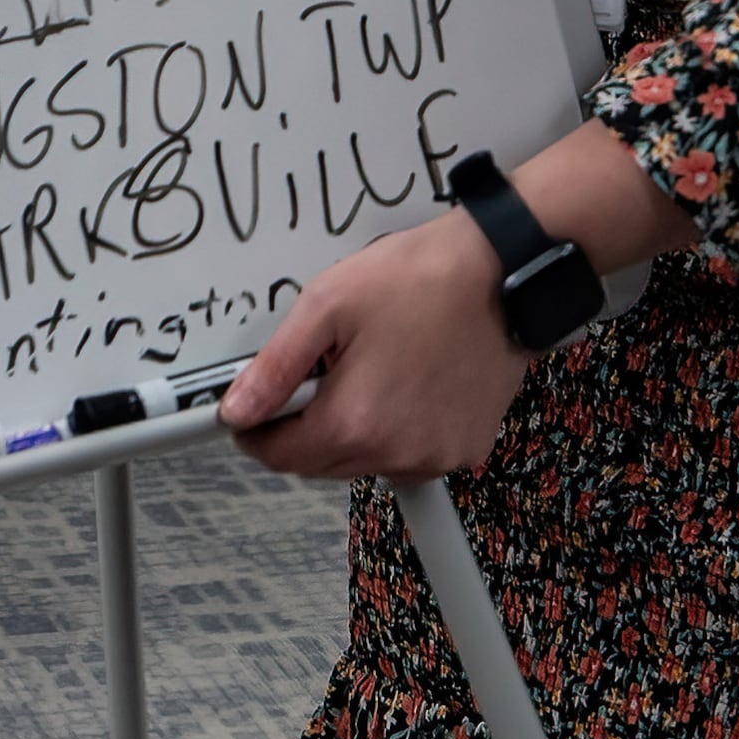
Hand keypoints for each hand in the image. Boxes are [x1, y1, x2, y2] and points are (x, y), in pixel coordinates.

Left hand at [218, 211, 529, 484]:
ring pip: (364, 463)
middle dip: (304, 427)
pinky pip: (410, 457)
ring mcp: (437, 457)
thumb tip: (236, 410)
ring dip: (351, 432)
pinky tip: (403, 387)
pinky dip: (395, 433)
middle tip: (316, 374)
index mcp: (354, 422)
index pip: (279, 457)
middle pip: (320, 464)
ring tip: (365, 373)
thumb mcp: (327, 306)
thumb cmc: (418, 280)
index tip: (254, 408)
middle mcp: (397, 455)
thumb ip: (275, 367)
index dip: (256, 432)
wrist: (502, 274)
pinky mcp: (466, 449)